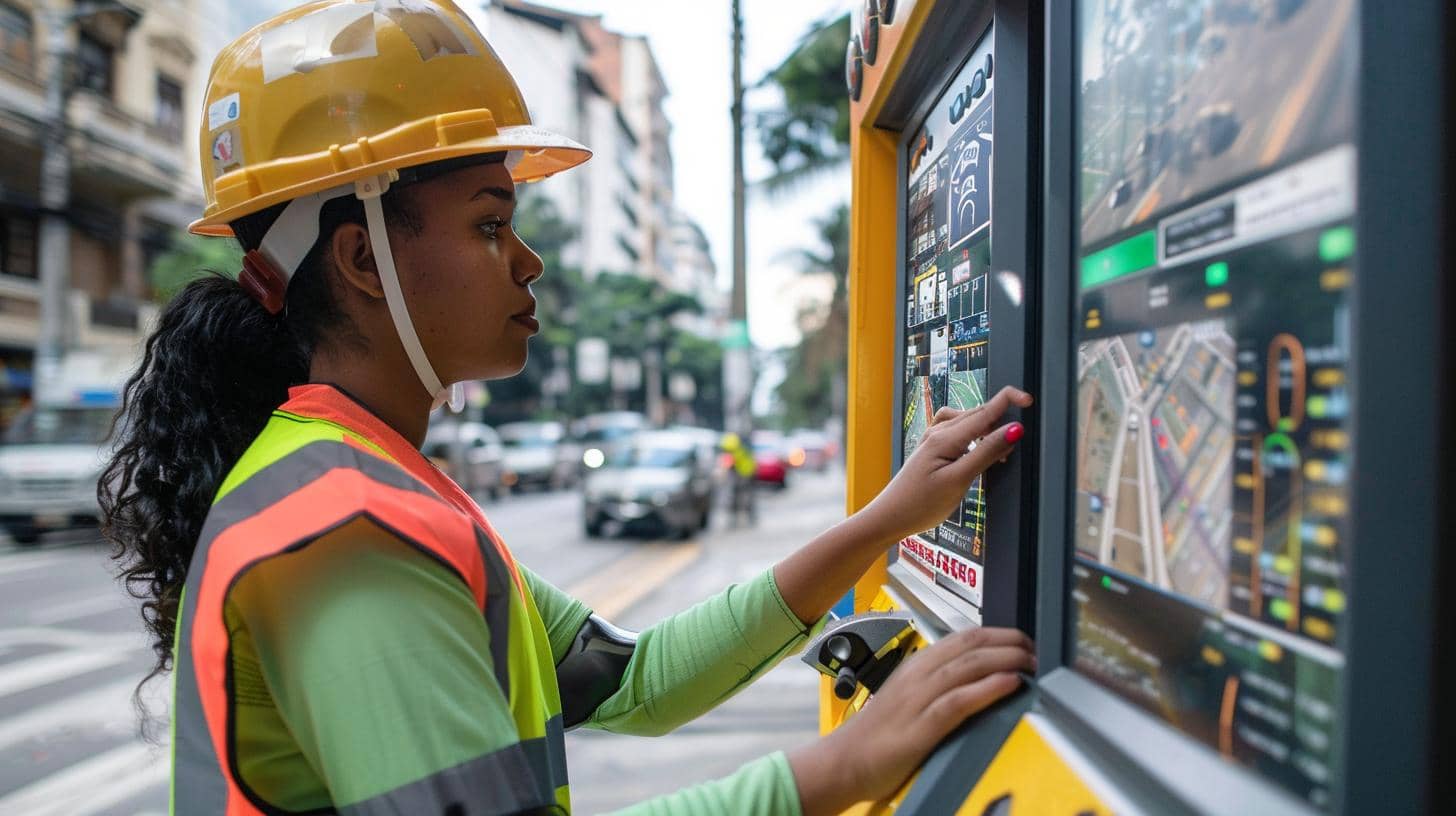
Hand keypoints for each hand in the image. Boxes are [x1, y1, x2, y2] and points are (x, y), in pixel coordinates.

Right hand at [789, 627, 1035, 814]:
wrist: (844, 761)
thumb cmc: (878, 734)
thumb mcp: (908, 698)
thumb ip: (937, 686)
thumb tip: (977, 679)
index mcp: (916, 665)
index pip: (963, 637)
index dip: (998, 634)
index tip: (1022, 641)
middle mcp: (917, 675)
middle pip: (970, 645)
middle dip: (1008, 642)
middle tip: (1034, 650)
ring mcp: (917, 699)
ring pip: (967, 666)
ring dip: (1005, 660)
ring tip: (1029, 662)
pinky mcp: (920, 727)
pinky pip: (958, 701)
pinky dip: (987, 689)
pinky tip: (1009, 683)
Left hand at [858, 386, 1032, 541]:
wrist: (890, 517)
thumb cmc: (921, 504)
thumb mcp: (959, 480)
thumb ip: (987, 453)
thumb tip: (1014, 430)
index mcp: (946, 437)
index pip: (984, 411)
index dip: (1008, 401)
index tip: (1030, 400)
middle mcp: (938, 432)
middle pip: (977, 414)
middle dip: (1001, 417)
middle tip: (1022, 436)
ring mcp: (933, 440)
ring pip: (968, 421)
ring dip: (987, 427)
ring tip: (1001, 450)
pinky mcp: (931, 450)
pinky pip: (956, 430)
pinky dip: (972, 434)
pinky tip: (977, 448)